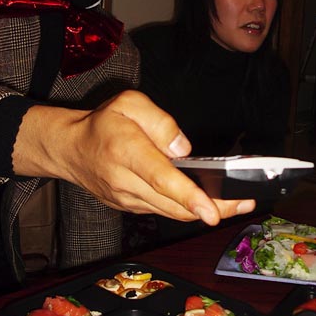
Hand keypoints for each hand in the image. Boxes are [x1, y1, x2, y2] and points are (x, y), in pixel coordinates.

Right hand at [13, 90, 254, 224]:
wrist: (69, 150)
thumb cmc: (102, 123)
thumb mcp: (129, 103)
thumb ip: (160, 122)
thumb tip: (184, 149)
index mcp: (126, 152)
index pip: (161, 179)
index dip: (190, 196)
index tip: (213, 211)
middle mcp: (125, 182)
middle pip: (174, 204)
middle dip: (214, 207)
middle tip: (245, 201)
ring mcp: (127, 200)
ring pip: (171, 212)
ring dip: (203, 211)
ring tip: (236, 203)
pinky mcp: (130, 207)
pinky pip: (162, 211)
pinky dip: (186, 209)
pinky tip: (206, 201)